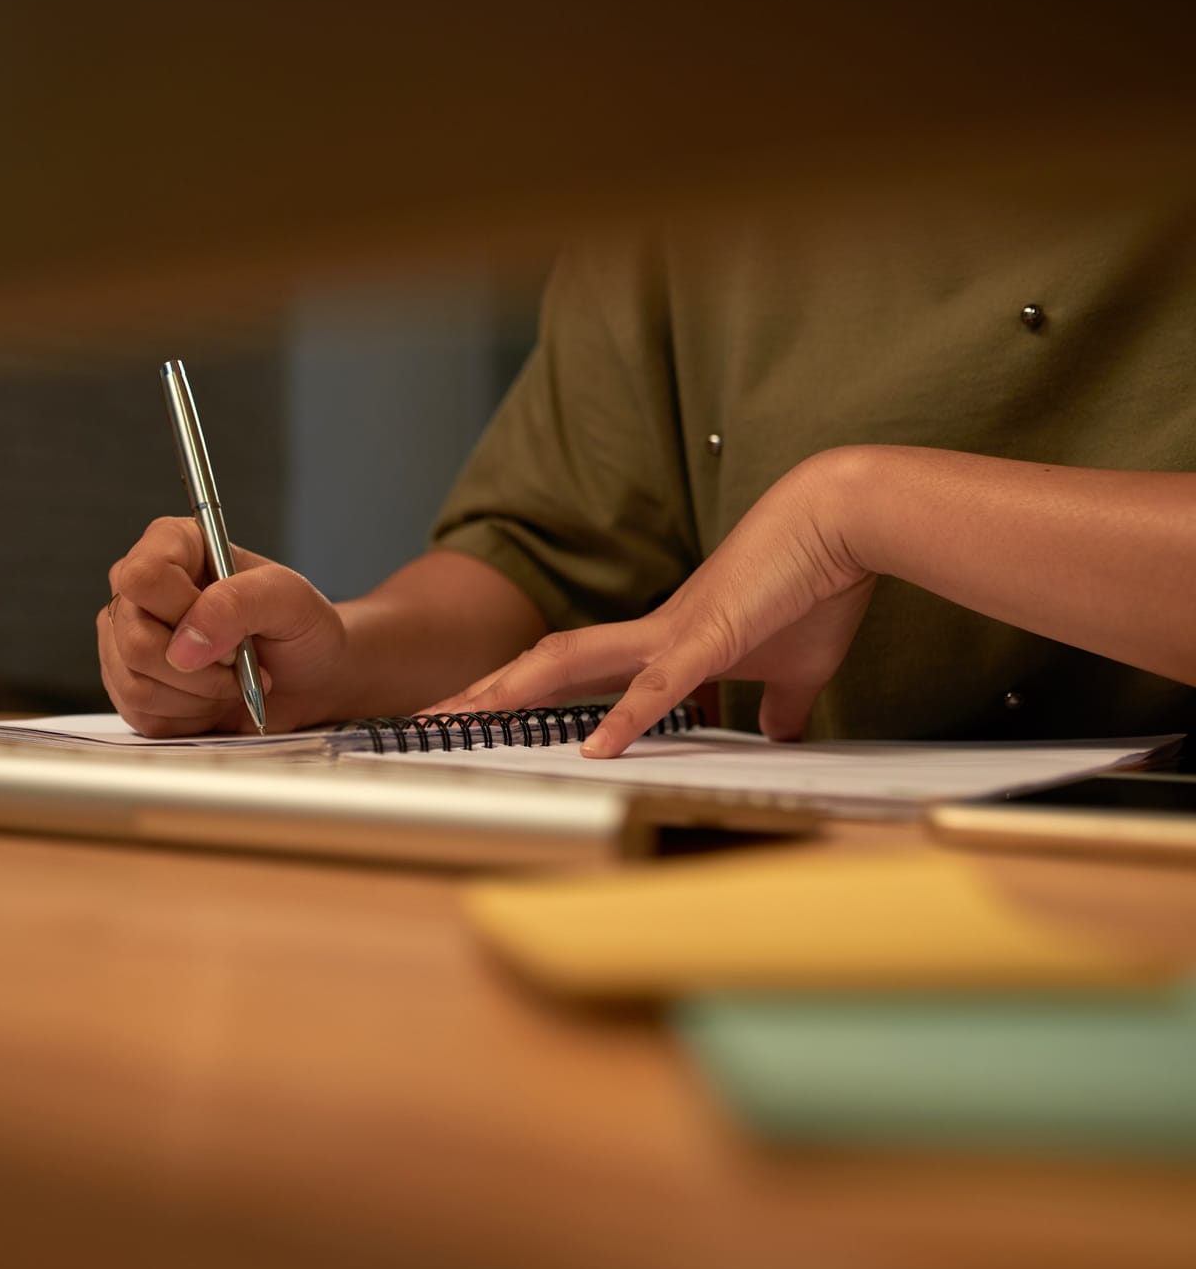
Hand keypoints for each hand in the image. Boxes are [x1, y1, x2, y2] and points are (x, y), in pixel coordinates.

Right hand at [100, 517, 346, 735]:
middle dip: (199, 669)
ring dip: (198, 696)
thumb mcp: (290, 601)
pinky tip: (213, 699)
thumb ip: (239, 603)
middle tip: (239, 662)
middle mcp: (141, 591)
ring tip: (230, 682)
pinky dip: (188, 717)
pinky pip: (140, 715)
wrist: (309, 681)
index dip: (182, 612)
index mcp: (172, 546)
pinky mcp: (128, 685)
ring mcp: (127, 639)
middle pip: (134, 639)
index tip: (231, 632)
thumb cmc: (300, 631)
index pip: (142, 577)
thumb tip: (185, 645)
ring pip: (134, 684)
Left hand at [425, 450, 875, 755]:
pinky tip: (595, 749)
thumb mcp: (791, 667)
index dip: (520, 694)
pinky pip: (656, 686)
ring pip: (572, 664)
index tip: (477, 718)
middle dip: (485, 695)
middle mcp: (648, 635)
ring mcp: (672, 633)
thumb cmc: (815, 586)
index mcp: (658, 643)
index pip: (570, 672)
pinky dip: (624, 718)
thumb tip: (778, 735)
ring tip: (463, 722)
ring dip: (516, 695)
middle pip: (544, 665)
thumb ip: (776, 705)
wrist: (840, 520)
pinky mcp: (710, 637)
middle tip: (427, 720)